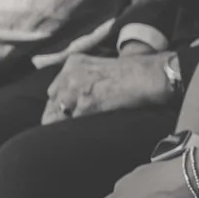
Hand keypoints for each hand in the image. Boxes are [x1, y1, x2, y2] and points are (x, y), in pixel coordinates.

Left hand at [42, 51, 175, 123]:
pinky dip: (77, 130)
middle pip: (52, 103)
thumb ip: (82, 78)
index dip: (58, 105)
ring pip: (58, 116)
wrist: (145, 76)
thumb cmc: (131, 71)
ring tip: (71, 135)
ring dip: (66, 124)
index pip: (53, 90)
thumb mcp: (99, 66)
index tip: (64, 114)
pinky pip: (73, 123)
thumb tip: (73, 100)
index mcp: (73, 63)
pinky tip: (83, 133)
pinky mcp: (86, 105)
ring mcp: (76, 90)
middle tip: (68, 125)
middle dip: (59, 114)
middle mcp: (70, 74)